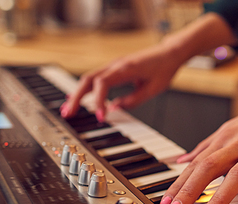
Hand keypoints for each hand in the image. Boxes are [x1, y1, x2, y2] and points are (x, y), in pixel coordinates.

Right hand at [60, 44, 182, 120]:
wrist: (169, 53)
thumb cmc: (163, 68)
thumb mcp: (152, 89)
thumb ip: (133, 101)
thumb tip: (114, 109)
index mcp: (125, 69)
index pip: (102, 84)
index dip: (99, 101)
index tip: (101, 117)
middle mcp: (115, 65)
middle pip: (88, 80)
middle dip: (76, 97)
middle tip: (68, 113)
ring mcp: (113, 66)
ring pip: (89, 79)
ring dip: (77, 94)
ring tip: (69, 110)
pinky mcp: (114, 69)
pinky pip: (95, 79)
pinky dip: (85, 89)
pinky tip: (78, 98)